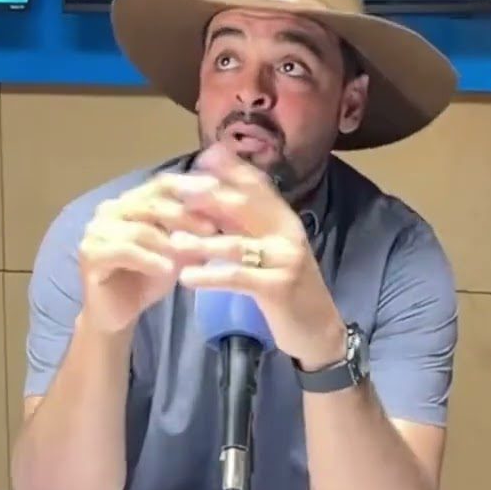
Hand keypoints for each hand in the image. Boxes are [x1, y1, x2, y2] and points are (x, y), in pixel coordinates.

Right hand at [78, 175, 217, 334]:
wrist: (119, 313)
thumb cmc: (149, 277)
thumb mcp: (178, 251)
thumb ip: (193, 230)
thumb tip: (225, 213)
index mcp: (131, 201)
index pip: (161, 184)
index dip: (189, 184)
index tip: (217, 189)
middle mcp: (110, 209)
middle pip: (152, 204)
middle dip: (185, 215)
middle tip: (212, 228)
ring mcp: (96, 230)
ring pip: (140, 228)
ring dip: (170, 241)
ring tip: (195, 251)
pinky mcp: (90, 253)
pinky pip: (124, 251)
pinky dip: (149, 259)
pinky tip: (168, 269)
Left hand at [161, 144, 346, 368]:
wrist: (319, 330)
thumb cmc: (288, 288)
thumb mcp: (270, 250)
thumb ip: (248, 225)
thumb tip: (213, 197)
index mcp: (285, 219)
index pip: (257, 185)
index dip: (230, 170)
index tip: (200, 159)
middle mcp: (288, 233)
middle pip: (244, 207)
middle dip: (206, 198)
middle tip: (174, 194)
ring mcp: (286, 259)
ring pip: (236, 244)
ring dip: (201, 242)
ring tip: (171, 241)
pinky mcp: (278, 288)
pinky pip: (238, 277)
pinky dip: (210, 276)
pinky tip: (186, 277)